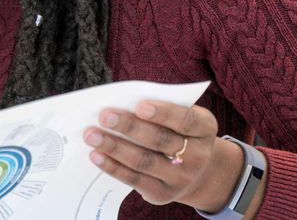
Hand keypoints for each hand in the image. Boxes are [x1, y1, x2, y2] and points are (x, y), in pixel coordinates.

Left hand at [84, 101, 243, 211]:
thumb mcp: (180, 116)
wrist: (195, 170)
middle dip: (129, 127)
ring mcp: (181, 178)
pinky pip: (134, 179)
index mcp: (205, 128)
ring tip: (91, 135)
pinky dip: (113, 167)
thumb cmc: (178, 131)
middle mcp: (198, 156)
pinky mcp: (163, 193)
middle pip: (160, 140)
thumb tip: (119, 103)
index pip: (186, 120)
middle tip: (104, 116)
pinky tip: (96, 155)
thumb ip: (159, 108)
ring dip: (114, 147)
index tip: (140, 106)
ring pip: (144, 161)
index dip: (163, 113)